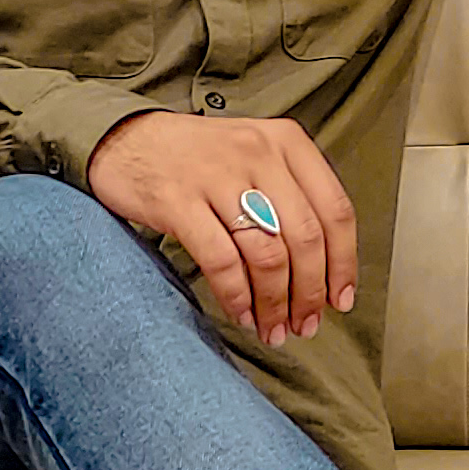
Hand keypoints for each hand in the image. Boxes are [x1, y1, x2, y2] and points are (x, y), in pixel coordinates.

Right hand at [87, 112, 357, 346]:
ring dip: (274, 303)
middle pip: (304, 238)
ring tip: (273, 330)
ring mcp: (217, 175)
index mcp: (286, 142)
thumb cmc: (196, 158)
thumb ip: (290, 196)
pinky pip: (221, 261)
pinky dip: (236, 296)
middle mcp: (257, 153)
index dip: (343, 264)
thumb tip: (322, 269)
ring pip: (267, 254)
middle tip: (305, 325)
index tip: (340, 300)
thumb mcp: (254, 156)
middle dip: (309, 293)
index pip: (335, 210)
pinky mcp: (179, 201)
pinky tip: (240, 314)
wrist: (125, 139)